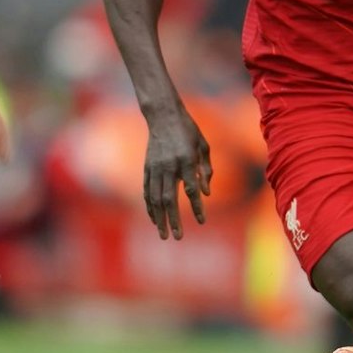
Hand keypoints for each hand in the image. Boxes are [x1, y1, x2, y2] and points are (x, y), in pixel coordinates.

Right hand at [143, 106, 212, 239]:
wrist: (163, 115)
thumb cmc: (188, 130)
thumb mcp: (203, 146)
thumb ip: (205, 170)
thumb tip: (205, 194)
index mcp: (185, 160)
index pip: (191, 190)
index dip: (196, 207)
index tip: (201, 222)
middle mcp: (168, 166)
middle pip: (170, 199)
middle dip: (173, 220)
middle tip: (177, 238)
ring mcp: (155, 167)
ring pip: (155, 198)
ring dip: (159, 218)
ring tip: (163, 234)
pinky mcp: (147, 167)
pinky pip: (147, 191)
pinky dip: (149, 206)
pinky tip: (153, 218)